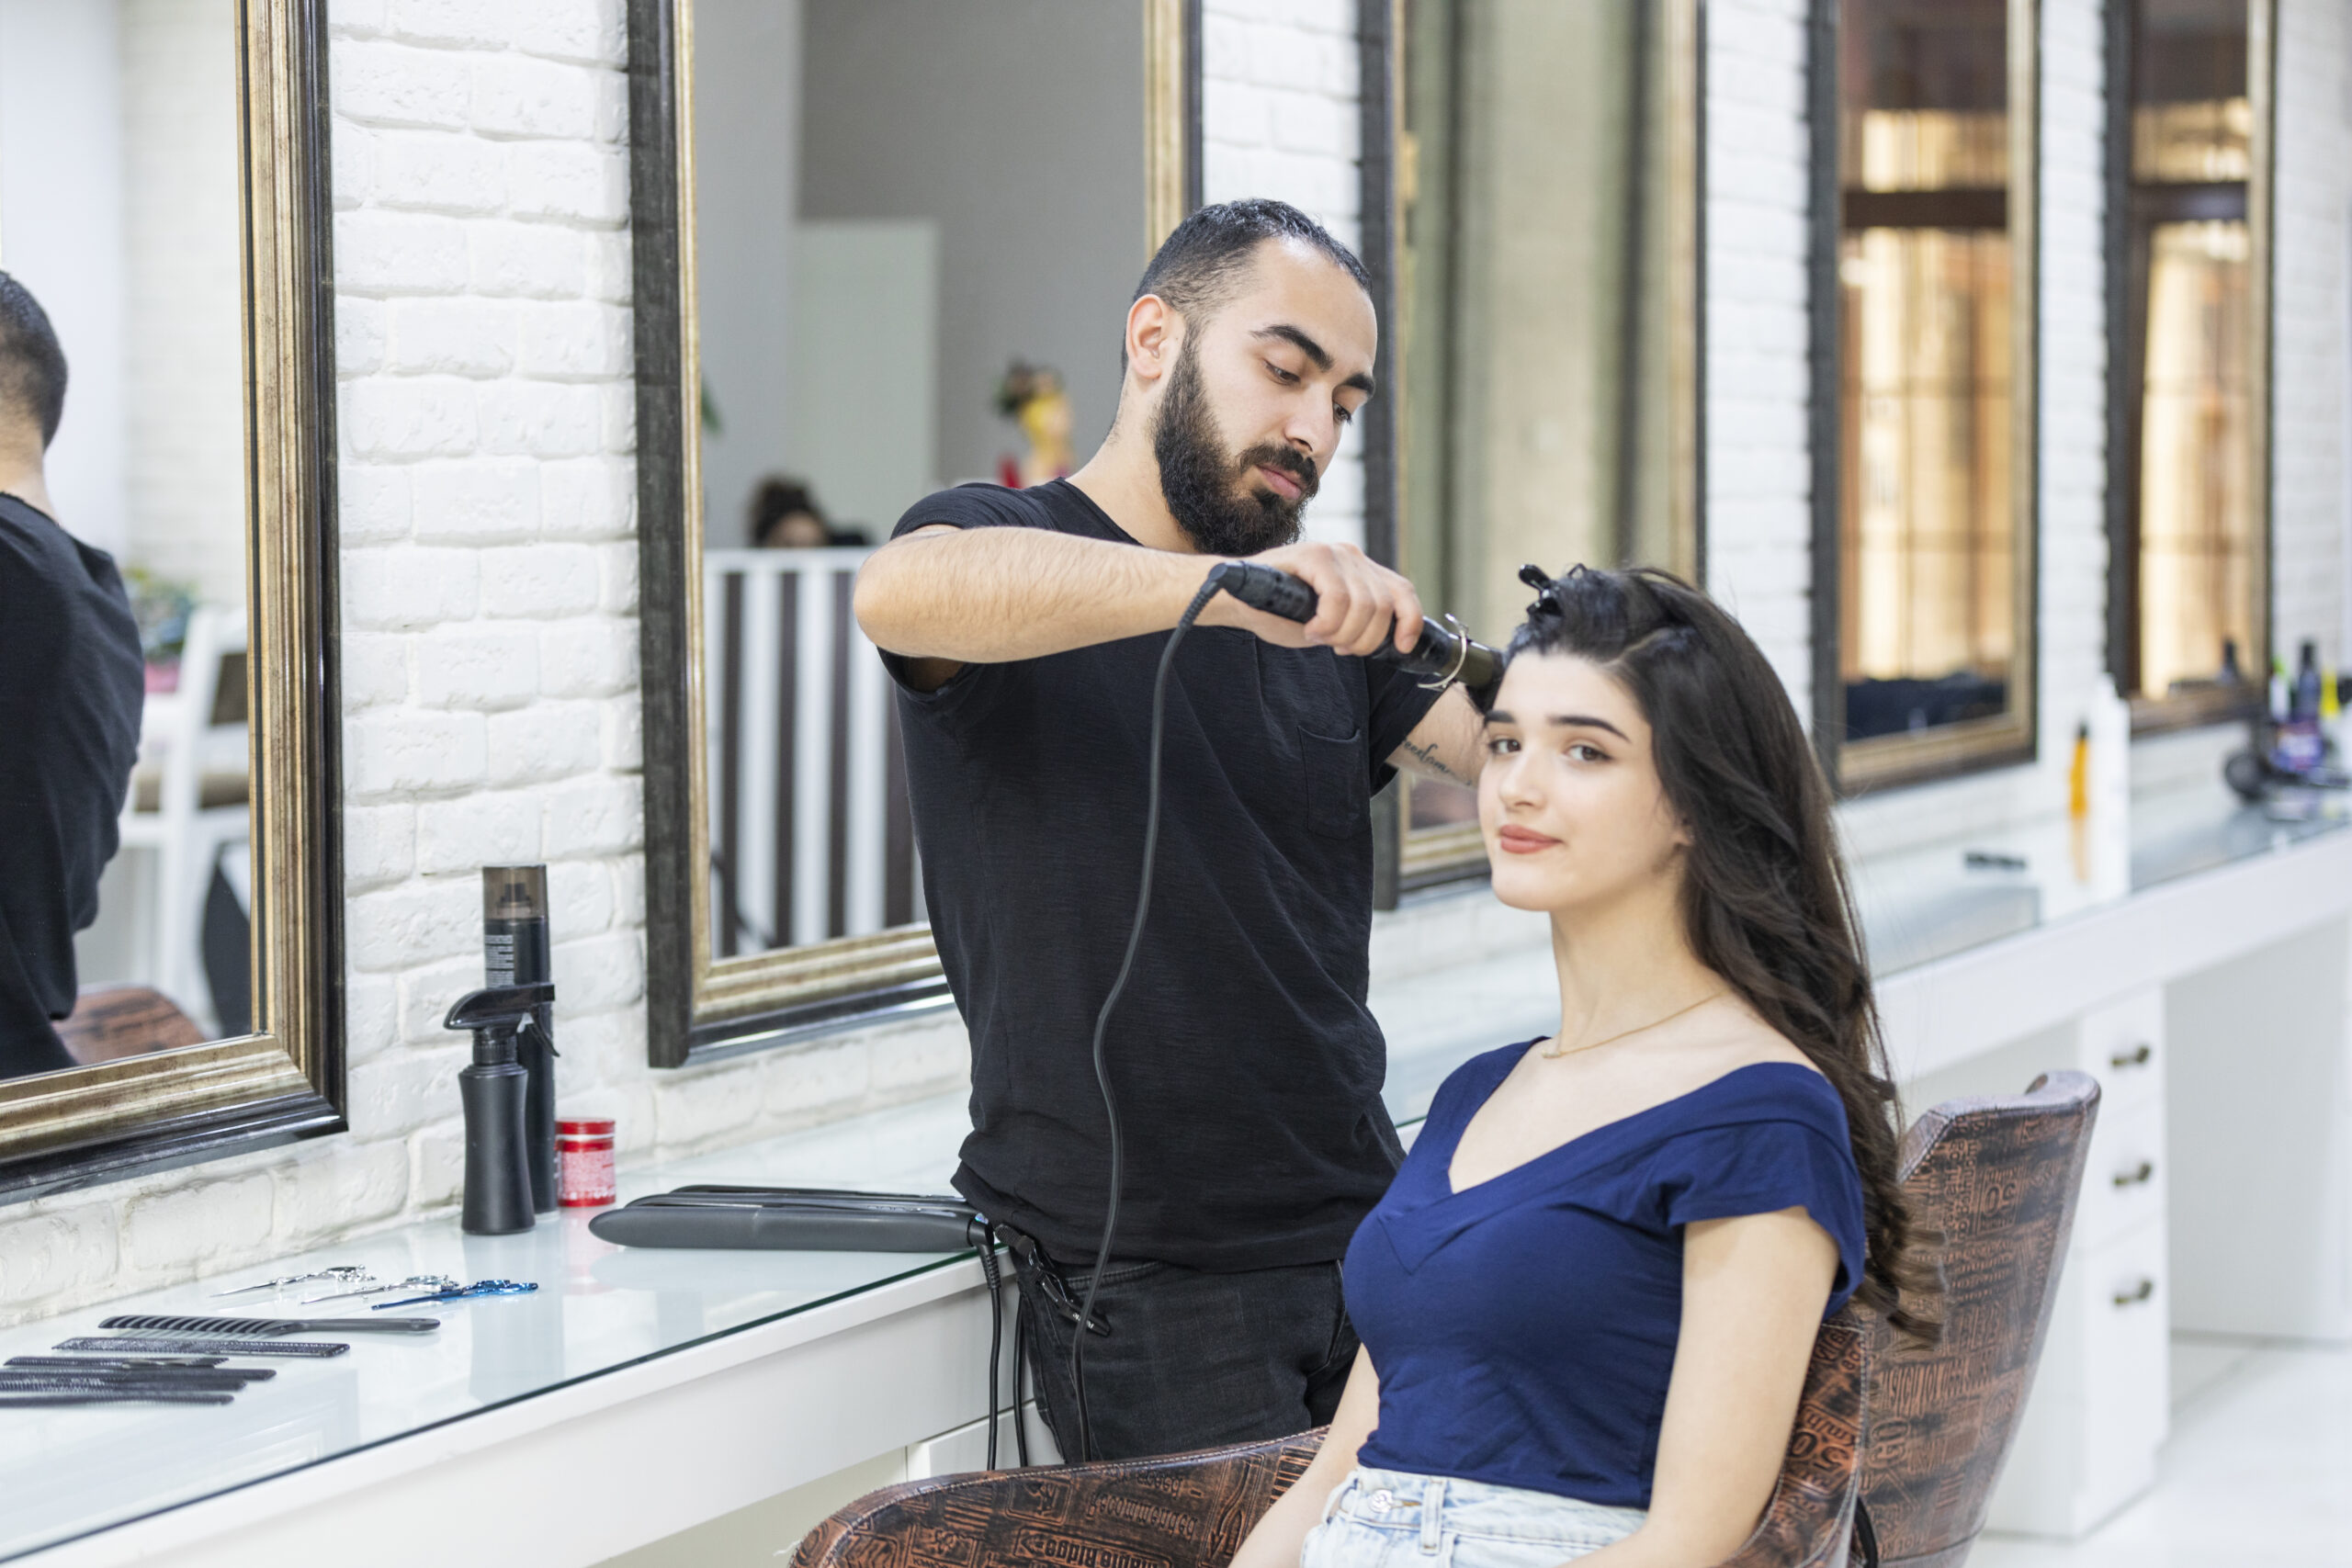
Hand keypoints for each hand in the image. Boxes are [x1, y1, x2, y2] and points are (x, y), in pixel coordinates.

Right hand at [1205, 540, 1425, 658]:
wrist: (1236, 599)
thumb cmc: (1279, 612)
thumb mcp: (1329, 622)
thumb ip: (1356, 623)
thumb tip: (1385, 640)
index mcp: (1361, 571)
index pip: (1403, 592)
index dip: (1409, 622)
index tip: (1401, 647)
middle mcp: (1352, 556)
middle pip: (1384, 606)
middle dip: (1365, 639)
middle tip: (1338, 648)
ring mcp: (1334, 552)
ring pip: (1365, 605)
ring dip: (1342, 633)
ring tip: (1318, 636)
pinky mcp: (1314, 554)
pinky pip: (1338, 599)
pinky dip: (1327, 623)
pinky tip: (1311, 629)